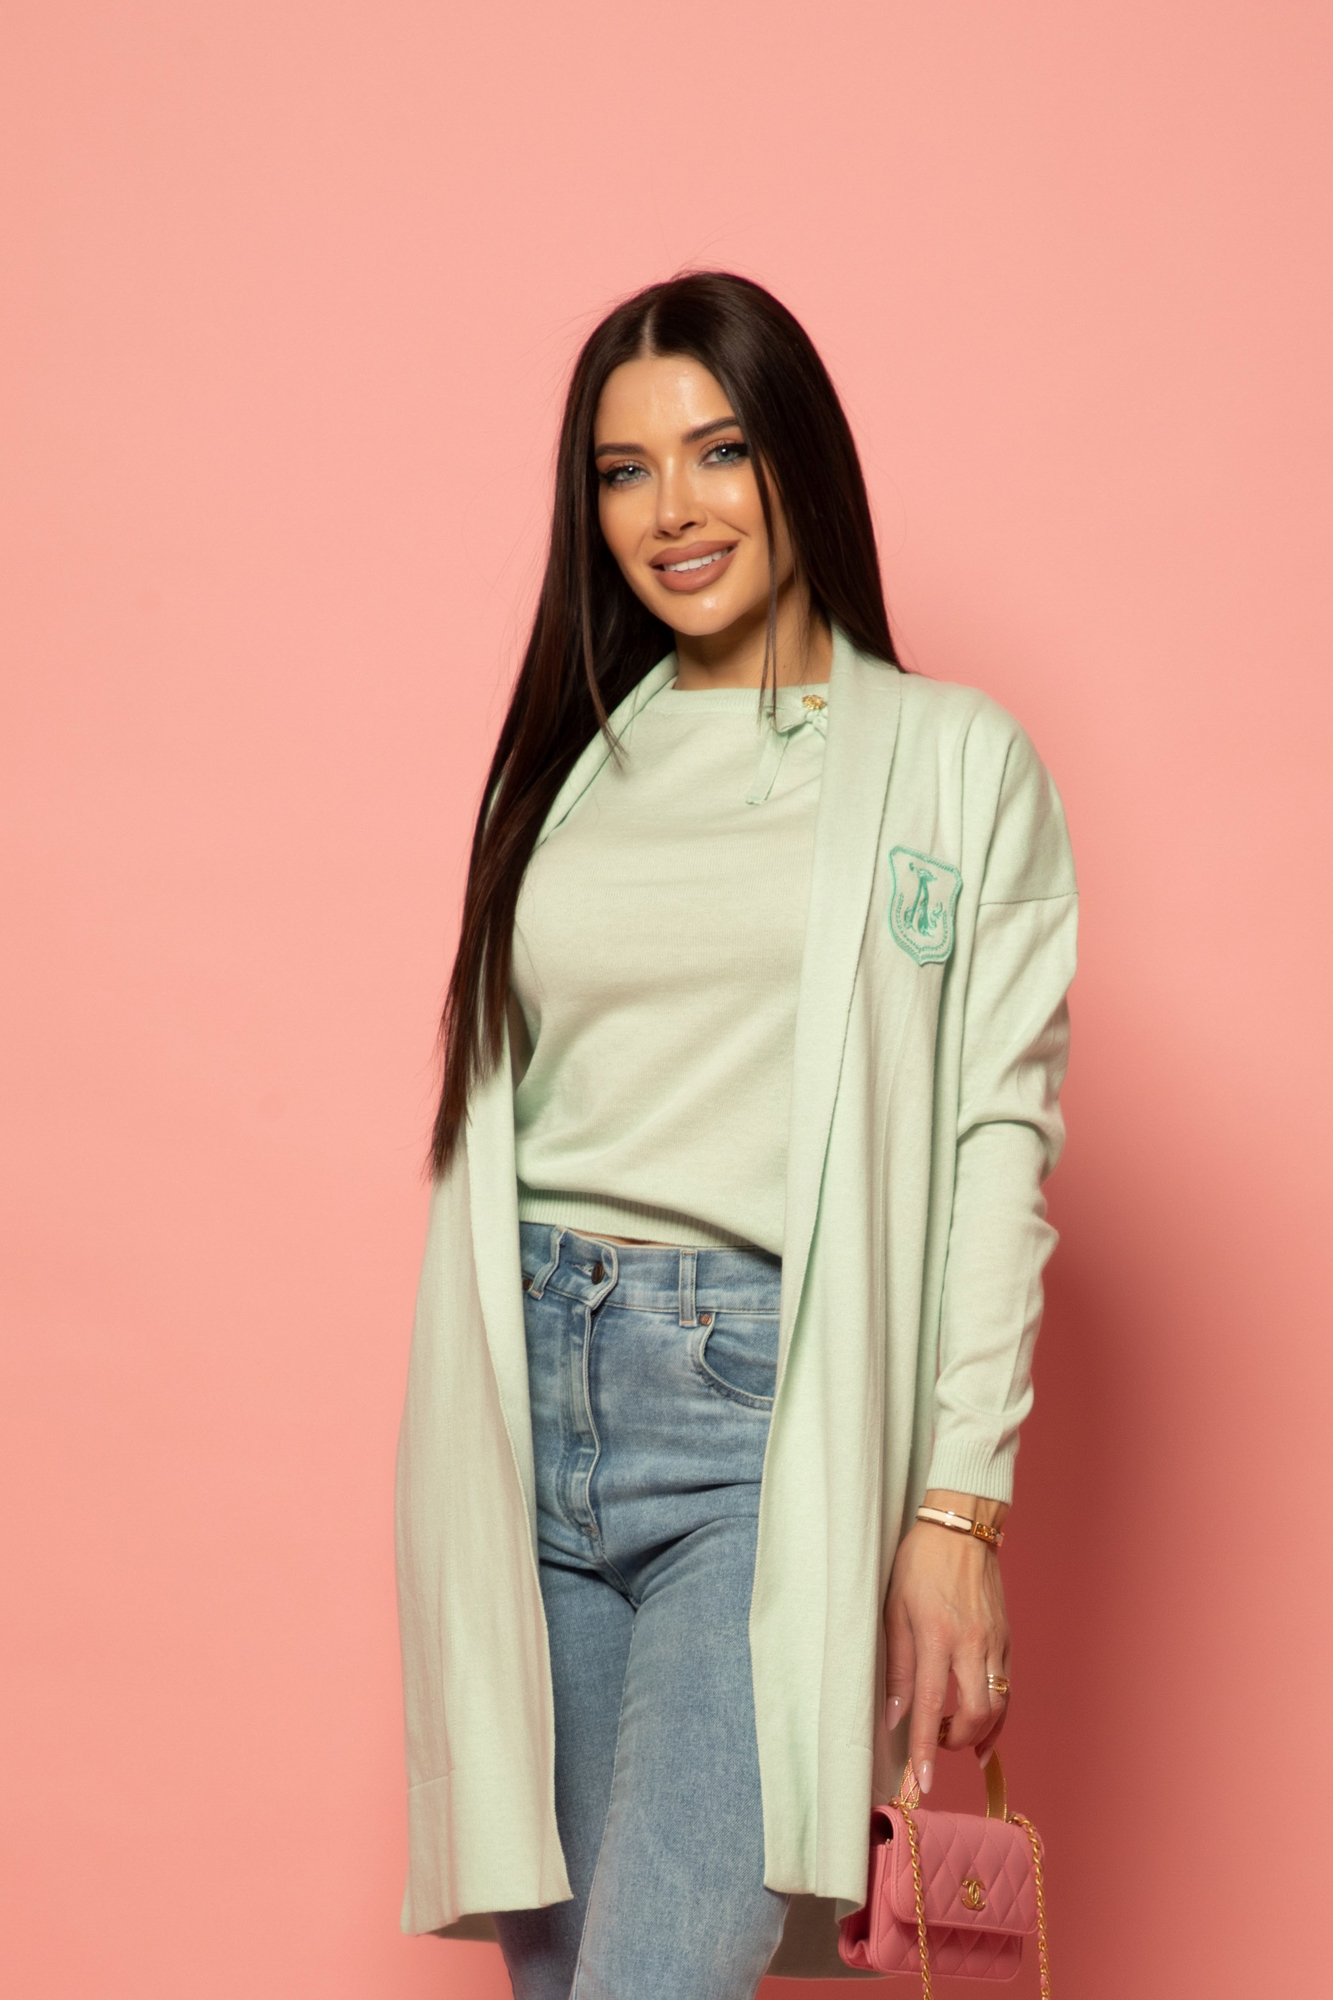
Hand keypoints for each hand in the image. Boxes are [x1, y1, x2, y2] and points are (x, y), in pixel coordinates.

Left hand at [883, 1490, 1010, 1793]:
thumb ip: (895, 1664)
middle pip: (977, 1715)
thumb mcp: (894, 1609)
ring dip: (980, 1732)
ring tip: (959, 1741)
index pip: (930, 1705)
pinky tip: (983, 1720)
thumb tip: (893, 1714)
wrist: (961, 1527)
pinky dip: (996, 1709)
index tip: (922, 1781)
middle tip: (936, 1745)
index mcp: (937, 1635)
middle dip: (957, 1743)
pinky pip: (1005, 1685)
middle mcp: (972, 1643)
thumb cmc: (919, 1563)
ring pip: (999, 1706)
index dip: (926, 1748)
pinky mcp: (1007, 1637)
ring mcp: (995, 1641)